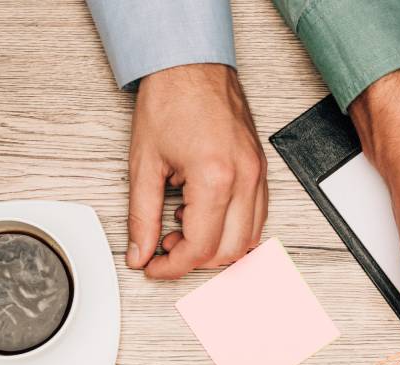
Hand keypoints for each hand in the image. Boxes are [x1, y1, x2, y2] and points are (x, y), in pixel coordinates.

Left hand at [127, 64, 266, 278]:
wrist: (190, 63)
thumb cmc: (171, 99)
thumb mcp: (144, 164)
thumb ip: (142, 217)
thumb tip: (140, 252)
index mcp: (214, 177)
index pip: (200, 248)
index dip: (173, 267)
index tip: (155, 266)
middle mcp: (244, 177)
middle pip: (229, 251)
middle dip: (194, 260)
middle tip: (165, 247)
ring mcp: (257, 173)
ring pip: (248, 239)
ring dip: (216, 247)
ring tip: (183, 229)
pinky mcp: (260, 168)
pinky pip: (257, 216)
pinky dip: (232, 229)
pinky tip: (204, 216)